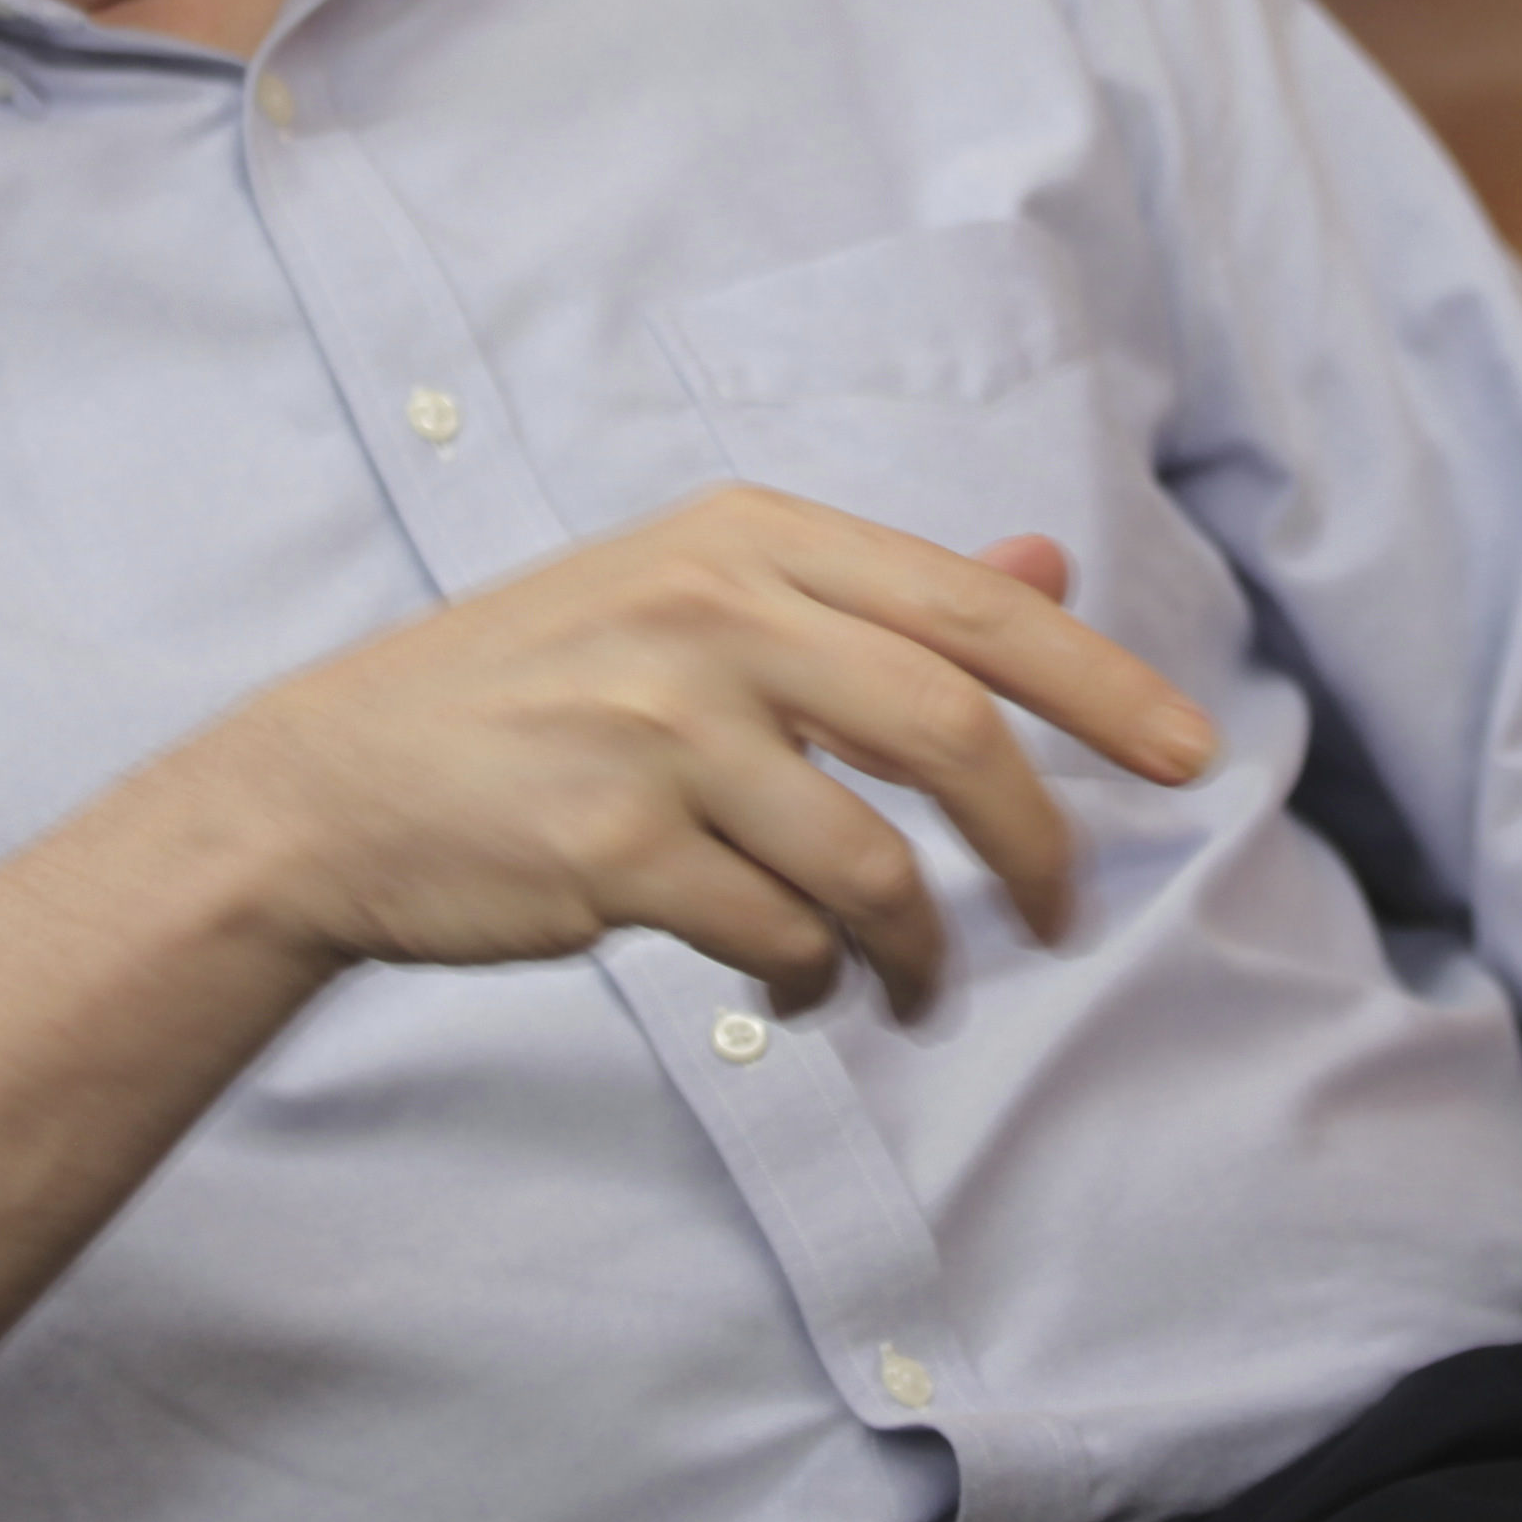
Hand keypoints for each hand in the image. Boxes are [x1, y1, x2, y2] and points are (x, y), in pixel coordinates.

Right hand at [181, 486, 1218, 1021]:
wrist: (329, 787)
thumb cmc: (529, 692)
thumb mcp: (690, 593)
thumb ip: (869, 592)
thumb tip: (1043, 564)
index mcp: (744, 535)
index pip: (971, 606)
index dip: (1102, 683)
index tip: (1191, 754)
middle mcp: (711, 612)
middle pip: (954, 730)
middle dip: (1038, 842)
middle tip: (1060, 917)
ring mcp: (659, 730)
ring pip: (873, 862)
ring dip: (919, 950)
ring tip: (908, 987)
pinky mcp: (614, 847)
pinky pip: (781, 939)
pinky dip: (814, 982)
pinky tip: (795, 986)